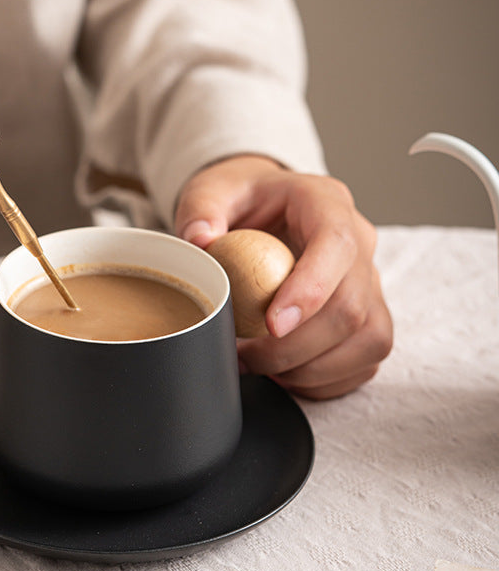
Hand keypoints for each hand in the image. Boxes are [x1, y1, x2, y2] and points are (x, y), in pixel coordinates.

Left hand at [175, 156, 392, 399]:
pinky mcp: (369, 315)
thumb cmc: (240, 199)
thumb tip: (200, 240)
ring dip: (311, 368)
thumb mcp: (211, 191)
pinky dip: (325, 380)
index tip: (272, 324)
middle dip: (296, 346)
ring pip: (368, 338)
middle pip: (351, 305)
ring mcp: (369, 282)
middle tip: (245, 357)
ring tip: (261, 368)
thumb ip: (201, 210)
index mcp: (325, 203)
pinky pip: (365, 359)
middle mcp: (359, 242)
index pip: (336, 245)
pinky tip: (285, 375)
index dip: (311, 290)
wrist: (262, 209)